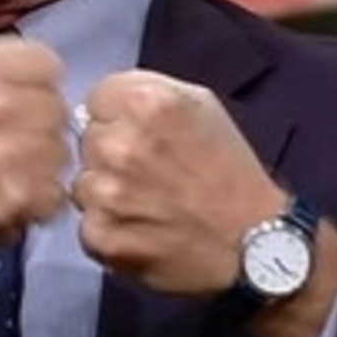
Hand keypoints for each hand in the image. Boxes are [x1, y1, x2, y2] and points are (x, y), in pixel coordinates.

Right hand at [0, 36, 69, 322]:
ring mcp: (7, 154)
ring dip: (40, 166)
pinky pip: (55, 193)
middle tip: (9, 144)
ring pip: (60, 152)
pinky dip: (37, 202)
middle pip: (56, 108)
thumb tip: (46, 78)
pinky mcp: (17, 198)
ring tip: (6, 174)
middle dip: (38, 126)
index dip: (36, 85)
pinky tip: (7, 200)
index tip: (20, 102)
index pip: (46, 63)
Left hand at [71, 69, 286, 296]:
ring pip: (84, 183)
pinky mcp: (101, 235)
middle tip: (149, 174)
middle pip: (88, 139)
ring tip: (147, 204)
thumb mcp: (202, 107)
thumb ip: (149, 92)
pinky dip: (110, 230)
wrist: (252, 244)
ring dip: (107, 194)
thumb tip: (106, 102)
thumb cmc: (230, 172)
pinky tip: (142, 231)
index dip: (118, 117)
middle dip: (111, 154)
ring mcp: (106, 193)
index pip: (97, 99)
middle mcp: (120, 144)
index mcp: (145, 103)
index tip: (141, 136)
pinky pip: (88, 224)